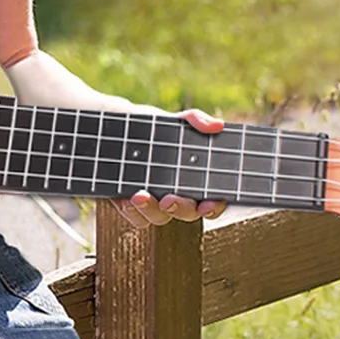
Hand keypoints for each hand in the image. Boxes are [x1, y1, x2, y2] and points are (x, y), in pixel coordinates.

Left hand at [111, 108, 227, 228]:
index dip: (213, 207)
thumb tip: (217, 126)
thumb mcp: (175, 121)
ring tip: (139, 195)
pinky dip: (131, 210)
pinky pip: (136, 217)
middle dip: (180, 209)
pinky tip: (125, 197)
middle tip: (168, 200)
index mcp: (194, 179)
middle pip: (188, 213)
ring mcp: (157, 202)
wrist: (123, 131)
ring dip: (150, 210)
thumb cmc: (155, 129)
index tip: (206, 205)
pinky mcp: (134, 206)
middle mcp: (179, 195)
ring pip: (159, 218)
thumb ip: (196, 121)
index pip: (212, 200)